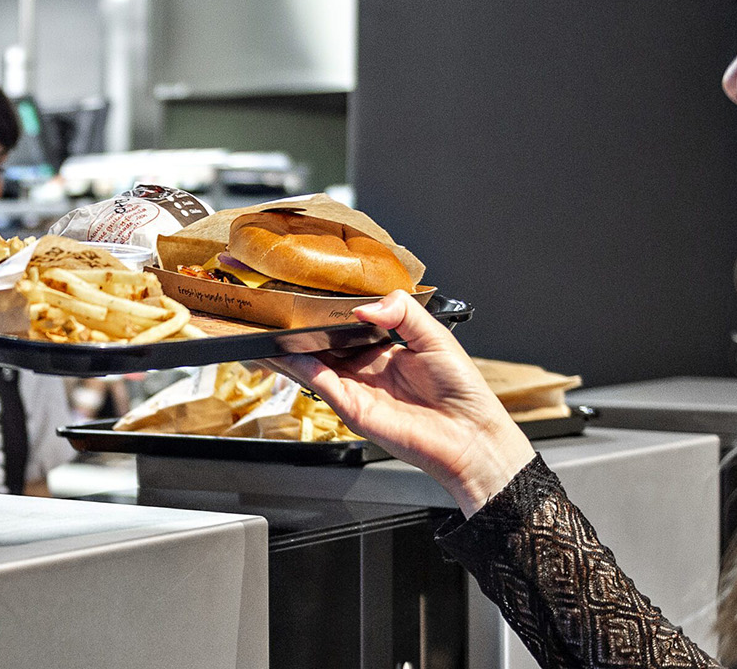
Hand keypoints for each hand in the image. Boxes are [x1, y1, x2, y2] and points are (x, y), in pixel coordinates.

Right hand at [264, 290, 533, 515]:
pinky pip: (321, 384)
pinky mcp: (352, 408)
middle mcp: (367, 370)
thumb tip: (364, 307)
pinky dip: (301, 369)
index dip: (329, 316)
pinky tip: (287, 354)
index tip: (310, 300)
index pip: (348, 329)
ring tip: (266, 332)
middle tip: (277, 314)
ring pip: (314, 365)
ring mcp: (357, 390)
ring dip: (289, 350)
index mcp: (386, 351)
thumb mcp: (435, 336)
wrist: (471, 436)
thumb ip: (402, 311)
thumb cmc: (463, 393)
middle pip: (324, 347)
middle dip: (300, 332)